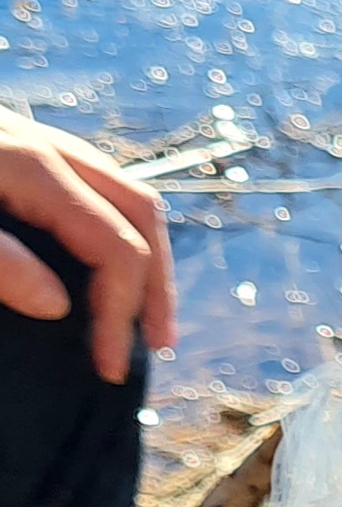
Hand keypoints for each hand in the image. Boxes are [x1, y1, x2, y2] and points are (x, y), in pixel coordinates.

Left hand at [0, 106, 177, 383]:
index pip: (116, 247)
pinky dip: (113, 227)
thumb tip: (59, 307)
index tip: (108, 367)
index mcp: (34, 166)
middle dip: (158, 281)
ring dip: (144, 251)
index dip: (122, 312)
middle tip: (159, 341)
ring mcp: (35, 139)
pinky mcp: (17, 144)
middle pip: (143, 210)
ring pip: (123, 190)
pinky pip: (90, 184)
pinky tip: (98, 256)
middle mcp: (49, 147)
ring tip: (142, 304)